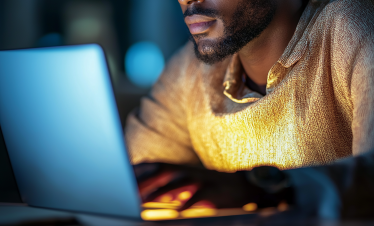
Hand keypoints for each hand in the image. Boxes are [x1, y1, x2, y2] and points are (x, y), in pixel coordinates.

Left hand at [133, 162, 286, 210]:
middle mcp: (190, 171)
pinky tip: (176, 214)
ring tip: (142, 201)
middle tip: (127, 192)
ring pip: (178, 182)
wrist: (246, 187)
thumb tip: (148, 196)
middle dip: (144, 180)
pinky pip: (198, 198)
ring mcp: (203, 180)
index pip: (157, 165)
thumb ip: (171, 188)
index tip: (122, 177)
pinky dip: (187, 205)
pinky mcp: (215, 191)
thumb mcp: (192, 184)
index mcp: (183, 169)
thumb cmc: (214, 189)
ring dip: (160, 191)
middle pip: (163, 171)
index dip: (139, 170)